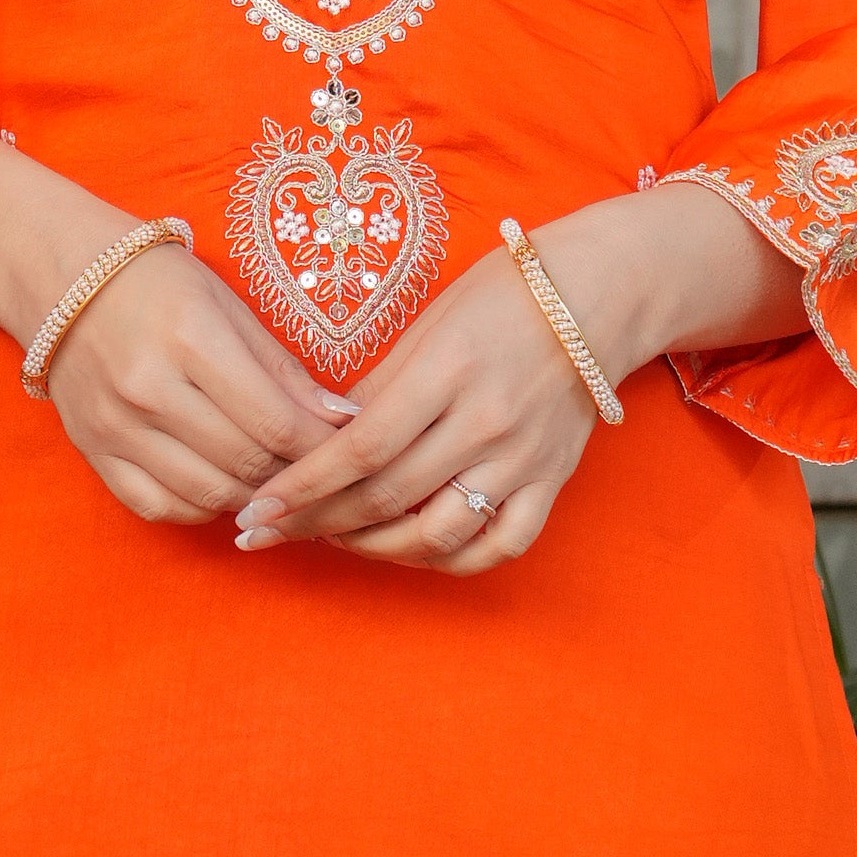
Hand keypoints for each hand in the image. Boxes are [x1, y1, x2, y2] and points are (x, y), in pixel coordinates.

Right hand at [0, 128, 351, 525]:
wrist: (61, 278)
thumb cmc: (157, 283)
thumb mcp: (229, 304)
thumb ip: (284, 370)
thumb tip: (344, 422)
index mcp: (190, 339)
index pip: (275, 423)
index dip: (322, 449)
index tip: (350, 451)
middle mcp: (147, 388)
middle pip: (246, 464)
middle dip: (295, 475)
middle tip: (321, 470)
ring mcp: (115, 426)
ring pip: (208, 495)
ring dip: (253, 496)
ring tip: (276, 478)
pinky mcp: (94, 451)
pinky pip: (160, 507)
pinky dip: (202, 508)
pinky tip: (223, 486)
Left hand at [229, 189, 786, 574]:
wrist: (600, 296)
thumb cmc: (501, 297)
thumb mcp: (428, 323)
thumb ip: (376, 388)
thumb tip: (317, 443)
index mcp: (448, 369)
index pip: (359, 448)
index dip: (302, 487)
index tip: (255, 510)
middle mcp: (487, 421)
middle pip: (387, 497)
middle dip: (316, 523)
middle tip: (269, 532)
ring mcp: (523, 459)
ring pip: (437, 535)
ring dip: (374, 547)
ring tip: (335, 537)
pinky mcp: (552, 482)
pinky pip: (498, 547)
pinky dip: (448, 560)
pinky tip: (410, 550)